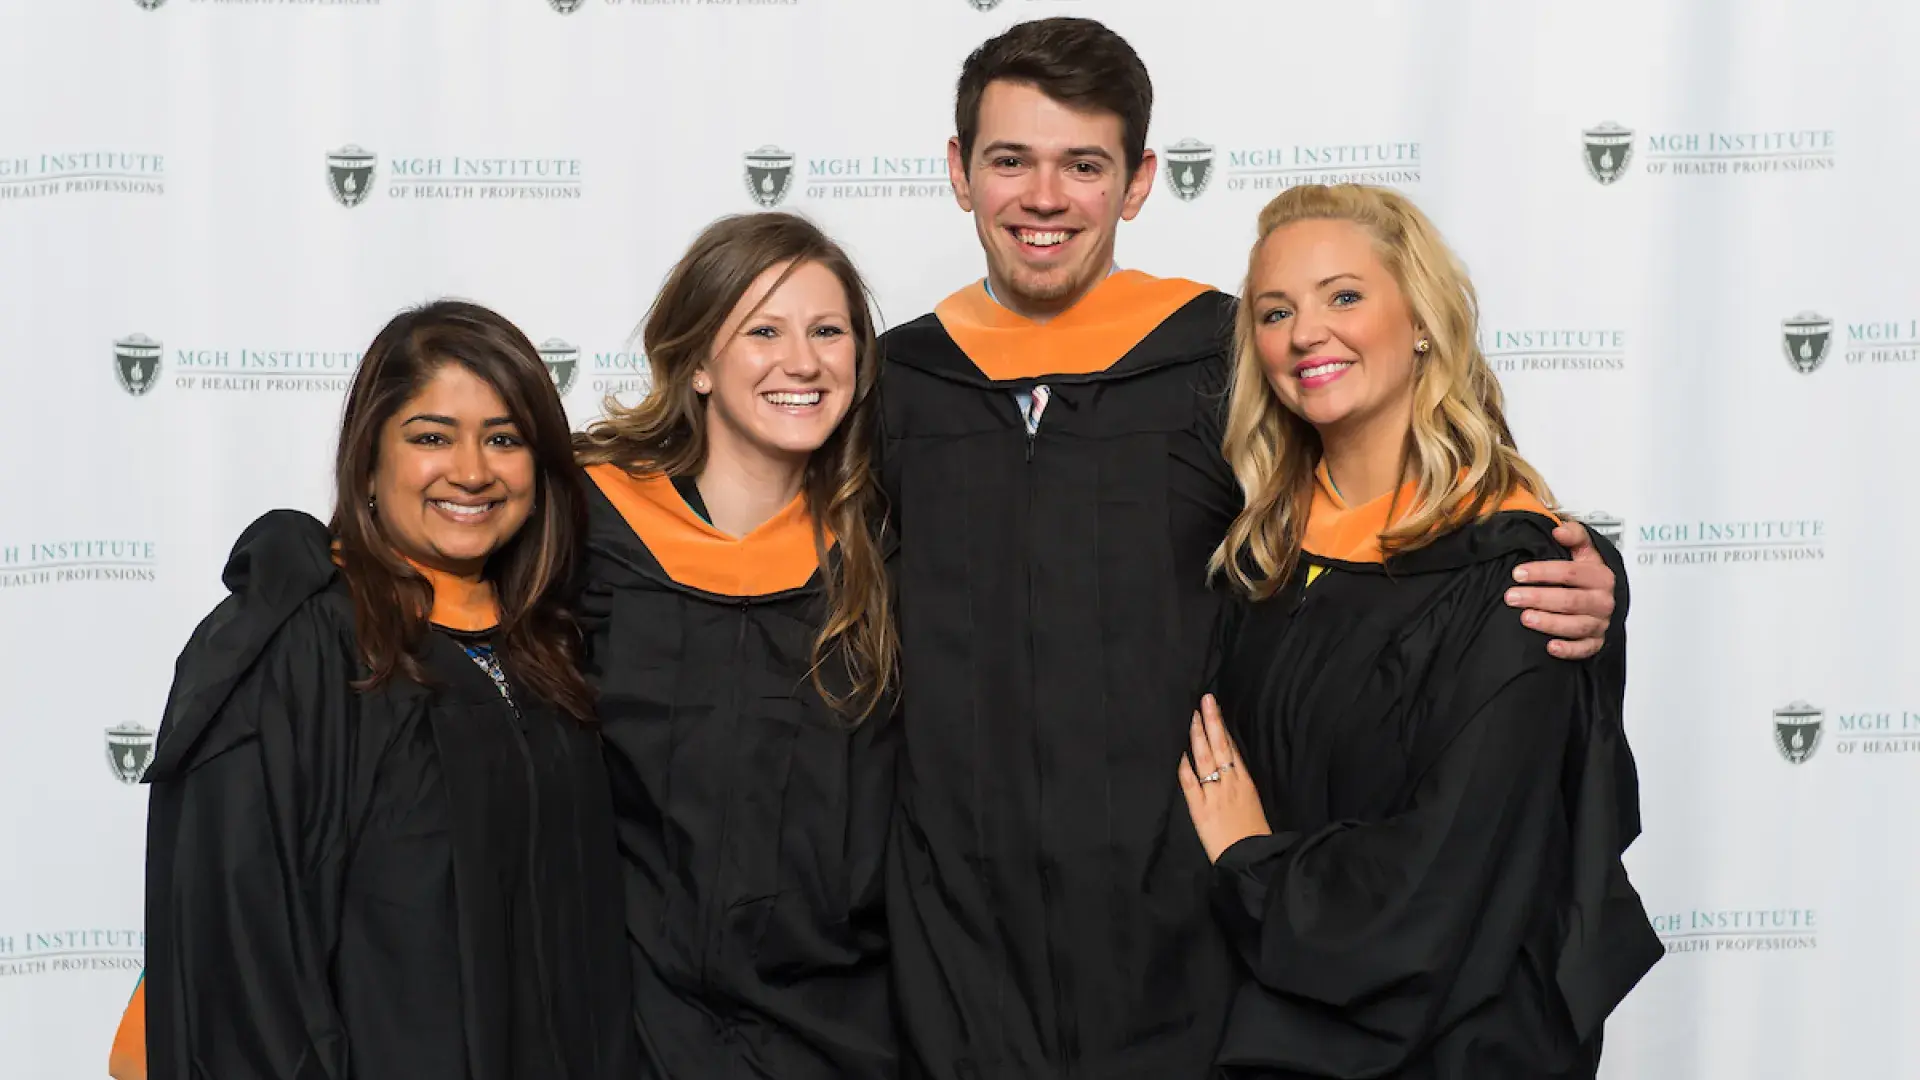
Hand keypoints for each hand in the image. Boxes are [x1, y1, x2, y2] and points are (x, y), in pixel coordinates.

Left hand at [1177, 694, 1270, 863]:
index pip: (1233, 749)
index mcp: (1245, 782)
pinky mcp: (1200, 808)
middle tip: (1205, 699)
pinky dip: (1185, 766)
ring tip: (1192, 717)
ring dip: (1197, 736)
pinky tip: (1180, 752)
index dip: (1222, 727)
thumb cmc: (1254, 833)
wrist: (1252, 859)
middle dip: (1212, 720)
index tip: (1214, 709)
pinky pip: (1190, 782)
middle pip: (1221, 746)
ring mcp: (1215, 794)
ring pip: (1204, 758)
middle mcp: (1230, 783)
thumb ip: (1241, 783)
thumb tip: (1230, 764)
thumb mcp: (1254, 802)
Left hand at [1507, 519, 1614, 659]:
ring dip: (1550, 623)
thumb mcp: (1584, 550)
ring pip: (1576, 625)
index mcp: (1600, 576)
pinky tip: (1550, 647)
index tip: (1518, 573)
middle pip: (1571, 600)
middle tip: (1512, 597)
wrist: (1603, 597)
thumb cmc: (1587, 573)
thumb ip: (1575, 535)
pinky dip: (1569, 650)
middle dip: (1539, 598)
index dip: (1543, 572)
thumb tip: (1559, 530)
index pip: (1571, 573)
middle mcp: (1603, 600)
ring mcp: (1601, 623)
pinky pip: (1585, 649)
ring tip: (1525, 618)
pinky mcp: (1596, 642)